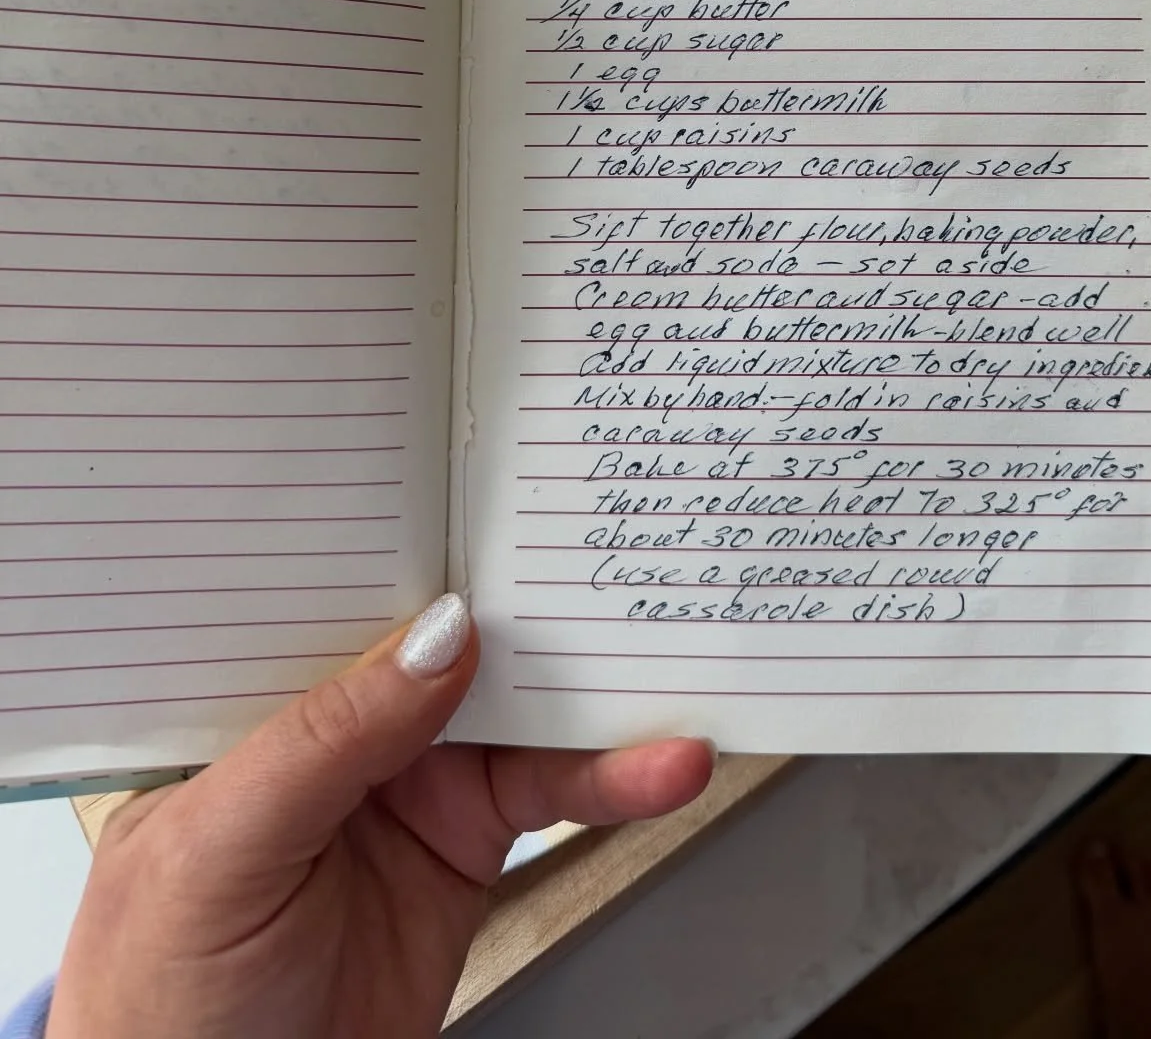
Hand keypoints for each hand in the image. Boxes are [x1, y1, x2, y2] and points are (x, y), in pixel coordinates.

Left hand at [49, 596, 712, 1038]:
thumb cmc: (155, 999)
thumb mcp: (218, 852)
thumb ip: (327, 740)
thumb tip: (438, 634)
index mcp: (252, 696)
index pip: (339, 591)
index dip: (412, 535)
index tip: (491, 493)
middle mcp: (334, 727)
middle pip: (446, 637)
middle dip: (524, 595)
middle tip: (603, 555)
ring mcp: (406, 781)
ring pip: (515, 706)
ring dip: (594, 690)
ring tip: (663, 678)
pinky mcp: (466, 841)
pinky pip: (552, 790)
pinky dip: (615, 776)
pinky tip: (658, 766)